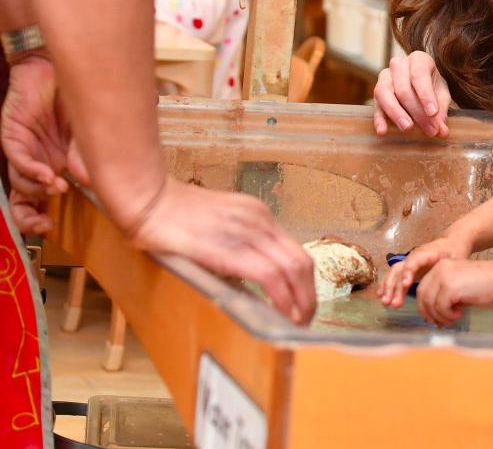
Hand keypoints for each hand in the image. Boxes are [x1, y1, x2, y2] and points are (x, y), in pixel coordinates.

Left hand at [1, 55, 87, 233]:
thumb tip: (94, 181)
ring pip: (19, 182)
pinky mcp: (13, 135)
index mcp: (54, 164)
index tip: (51, 227)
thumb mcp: (92, 133)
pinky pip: (17, 160)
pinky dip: (32, 170)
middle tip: (44, 223)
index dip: (39, 216)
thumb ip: (91, 156)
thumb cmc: (78, 98)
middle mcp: (37, 160)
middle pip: (22, 197)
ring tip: (59, 184)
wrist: (57, 67)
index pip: (38, 198)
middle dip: (29, 215)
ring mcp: (24, 148)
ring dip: (38, 188)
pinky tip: (48, 173)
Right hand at [129, 179, 316, 324]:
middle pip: (301, 261)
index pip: (295, 251)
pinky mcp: (231, 250)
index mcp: (259, 215)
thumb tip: (247, 278)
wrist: (150, 201)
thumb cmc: (174, 216)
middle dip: (309, 295)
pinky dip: (283, 297)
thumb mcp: (219, 225)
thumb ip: (238, 245)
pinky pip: (270, 275)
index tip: (303, 302)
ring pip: (293, 268)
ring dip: (301, 301)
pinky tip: (283, 314)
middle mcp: (260, 221)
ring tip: (297, 323)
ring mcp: (248, 233)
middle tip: (305, 320)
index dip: (304, 282)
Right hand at [373, 51, 450, 137]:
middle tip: (429, 130)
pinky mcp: (376, 93)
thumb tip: (442, 131)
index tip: (433, 113)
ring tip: (407, 128)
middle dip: (416, 111)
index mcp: (418, 60)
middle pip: (403, 88)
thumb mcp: (441, 96)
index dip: (425, 95)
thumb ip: (442, 111)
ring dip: (396, 113)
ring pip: (384, 93)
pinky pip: (375, 105)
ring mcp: (384, 77)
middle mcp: (399, 65)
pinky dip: (379, 119)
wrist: (421, 86)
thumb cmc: (433, 88)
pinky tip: (383, 131)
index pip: (419, 75)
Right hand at [378, 231, 472, 307]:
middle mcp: (414, 256)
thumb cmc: (454, 253)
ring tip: (386, 303)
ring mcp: (409, 261)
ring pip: (394, 273)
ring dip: (388, 288)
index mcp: (427, 253)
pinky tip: (382, 296)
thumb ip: (450, 271)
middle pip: (400, 269)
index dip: (408, 272)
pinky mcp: (408, 268)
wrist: (452, 243)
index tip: (405, 284)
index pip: (414, 260)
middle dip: (394, 286)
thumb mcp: (455, 259)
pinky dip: (387, 285)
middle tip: (393, 303)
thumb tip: (447, 289)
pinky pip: (394, 275)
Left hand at [417, 258, 492, 326]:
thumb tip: (431, 316)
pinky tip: (460, 313)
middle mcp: (439, 269)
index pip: (422, 289)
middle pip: (423, 296)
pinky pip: (441, 307)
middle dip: (429, 314)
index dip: (425, 306)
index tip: (431, 318)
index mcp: (439, 267)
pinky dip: (448, 315)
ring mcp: (444, 277)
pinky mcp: (450, 287)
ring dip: (441, 316)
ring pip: (431, 304)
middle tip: (440, 323)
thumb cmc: (482, 283)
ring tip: (453, 318)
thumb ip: (443, 296)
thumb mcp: (458, 286)